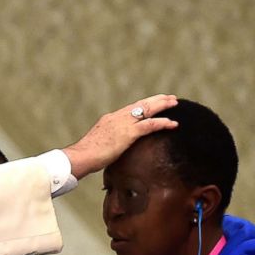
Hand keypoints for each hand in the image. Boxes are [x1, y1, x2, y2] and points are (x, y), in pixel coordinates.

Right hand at [63, 94, 178, 178]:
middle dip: (156, 100)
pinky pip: (150, 125)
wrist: (80, 157)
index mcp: (109, 119)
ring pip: (147, 110)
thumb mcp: (98, 145)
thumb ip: (107, 142)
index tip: (154, 102)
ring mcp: (122, 124)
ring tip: (175, 103)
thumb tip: (111, 149)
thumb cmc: (85, 156)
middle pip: (140, 104)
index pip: (130, 108)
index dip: (144, 104)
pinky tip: (173, 123)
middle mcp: (117, 117)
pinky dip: (163, 123)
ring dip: (162, 105)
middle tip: (169, 97)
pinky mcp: (128, 133)